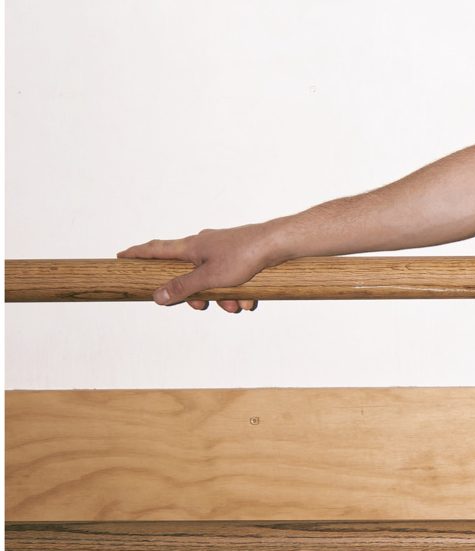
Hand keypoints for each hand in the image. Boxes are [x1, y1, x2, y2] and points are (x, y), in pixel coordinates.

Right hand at [116, 225, 272, 310]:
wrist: (278, 244)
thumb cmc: (244, 255)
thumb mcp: (209, 277)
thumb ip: (183, 288)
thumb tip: (157, 296)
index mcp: (190, 247)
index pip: (156, 249)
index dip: (138, 255)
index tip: (121, 257)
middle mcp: (203, 246)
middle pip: (187, 274)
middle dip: (196, 295)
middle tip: (202, 306)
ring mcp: (222, 250)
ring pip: (213, 282)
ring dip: (224, 298)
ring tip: (237, 305)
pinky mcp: (239, 257)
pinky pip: (231, 280)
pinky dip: (239, 292)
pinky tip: (250, 299)